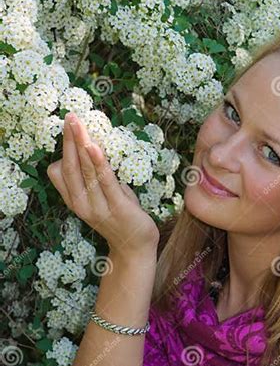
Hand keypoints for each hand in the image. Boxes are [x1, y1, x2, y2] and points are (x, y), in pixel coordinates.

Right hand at [47, 112, 160, 256]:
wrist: (136, 248)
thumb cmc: (121, 218)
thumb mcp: (103, 196)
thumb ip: (96, 177)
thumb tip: (94, 149)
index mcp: (74, 200)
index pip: (58, 171)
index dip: (63, 149)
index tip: (70, 127)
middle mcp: (81, 204)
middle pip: (70, 166)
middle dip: (69, 140)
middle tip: (71, 116)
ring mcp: (98, 207)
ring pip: (85, 170)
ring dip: (81, 144)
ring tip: (78, 124)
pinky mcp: (117, 207)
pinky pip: (105, 181)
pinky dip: (98, 162)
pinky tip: (93, 147)